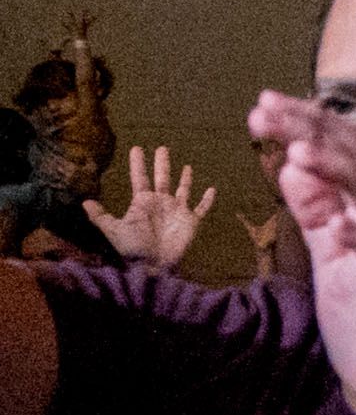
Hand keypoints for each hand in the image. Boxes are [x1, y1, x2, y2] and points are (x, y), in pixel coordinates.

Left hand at [95, 143, 217, 269]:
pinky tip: (212, 189)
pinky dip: (207, 200)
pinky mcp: (191, 221)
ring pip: (183, 189)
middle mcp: (161, 203)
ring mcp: (177, 211)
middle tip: (162, 147)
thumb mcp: (114, 230)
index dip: (138, 164)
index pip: (140, 178)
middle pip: (162, 178)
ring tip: (187, 166)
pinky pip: (202, 208)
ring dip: (185, 178)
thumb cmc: (133, 247)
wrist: (153, 266)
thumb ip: (101, 216)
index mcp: (143, 202)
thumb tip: (84, 202)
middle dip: (162, 163)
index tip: (137, 148)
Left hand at [246, 91, 355, 414]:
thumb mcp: (334, 266)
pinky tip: (344, 232)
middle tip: (268, 109)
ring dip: (345, 179)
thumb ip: (318, 216)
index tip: (261, 107)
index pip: (350, 158)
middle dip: (316, 135)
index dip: (308, 128)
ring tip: (302, 154)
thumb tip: (290, 166)